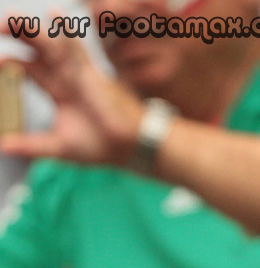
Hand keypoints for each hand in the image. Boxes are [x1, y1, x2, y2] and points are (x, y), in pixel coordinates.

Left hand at [0, 17, 144, 164]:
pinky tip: (54, 14)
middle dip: (16, 36)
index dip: (8, 64)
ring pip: (50, 44)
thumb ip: (30, 145)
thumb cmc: (103, 147)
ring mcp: (79, 73)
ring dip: (30, 30)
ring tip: (10, 22)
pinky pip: (77, 47)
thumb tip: (2, 146)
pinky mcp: (92, 72)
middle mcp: (66, 78)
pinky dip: (65, 30)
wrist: (132, 146)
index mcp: (58, 93)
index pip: (26, 69)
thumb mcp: (60, 147)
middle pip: (35, 51)